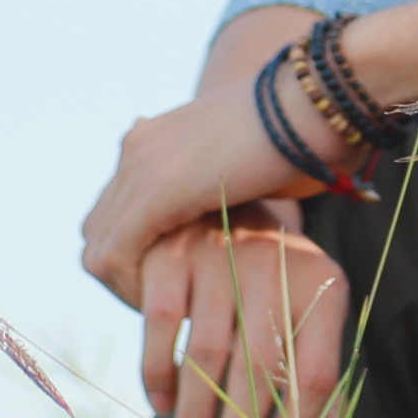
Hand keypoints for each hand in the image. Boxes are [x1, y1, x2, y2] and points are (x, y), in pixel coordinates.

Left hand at [76, 12, 333, 298]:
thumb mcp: (250, 165)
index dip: (134, 255)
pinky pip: (115, 255)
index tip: (169, 289)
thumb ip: (220, 186)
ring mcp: (142, 166)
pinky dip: (133, 288)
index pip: (115, 210)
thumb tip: (231, 213)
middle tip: (163, 310)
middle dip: (123, 276)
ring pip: (98, 247)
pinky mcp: (155, 191)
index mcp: (158, 137)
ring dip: (127, 288)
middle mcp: (139, 147)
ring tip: (168, 315)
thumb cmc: (308, 138)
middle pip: (97, 230)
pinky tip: (168, 309)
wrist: (320, 102)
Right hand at [142, 217, 353, 417]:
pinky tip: (163, 411)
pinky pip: (161, 326)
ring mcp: (220, 256)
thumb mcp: (306, 322)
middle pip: (259, 372)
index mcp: (322, 286)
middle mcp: (275, 266)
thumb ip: (318, 389)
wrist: (221, 202)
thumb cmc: (272, 283)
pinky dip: (159, 374)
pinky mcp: (171, 255)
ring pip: (207, 356)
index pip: (315, 375)